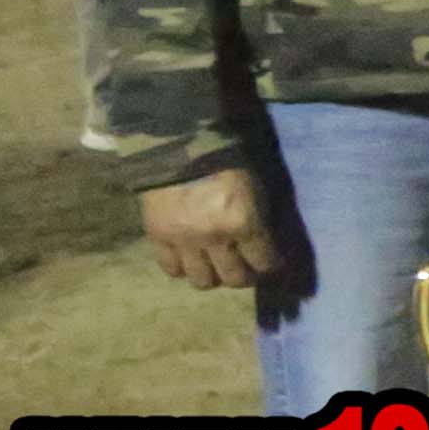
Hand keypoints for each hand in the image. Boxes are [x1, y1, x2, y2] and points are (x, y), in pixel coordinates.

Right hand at [141, 171, 276, 292]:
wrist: (180, 149)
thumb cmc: (228, 167)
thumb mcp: (256, 193)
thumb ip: (259, 223)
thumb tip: (266, 249)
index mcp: (243, 223)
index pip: (264, 263)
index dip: (270, 266)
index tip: (270, 264)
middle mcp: (214, 238)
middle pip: (233, 279)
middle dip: (244, 277)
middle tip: (244, 269)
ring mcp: (184, 241)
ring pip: (202, 281)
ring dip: (213, 277)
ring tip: (215, 268)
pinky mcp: (158, 237)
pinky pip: (172, 269)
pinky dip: (182, 268)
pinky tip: (189, 260)